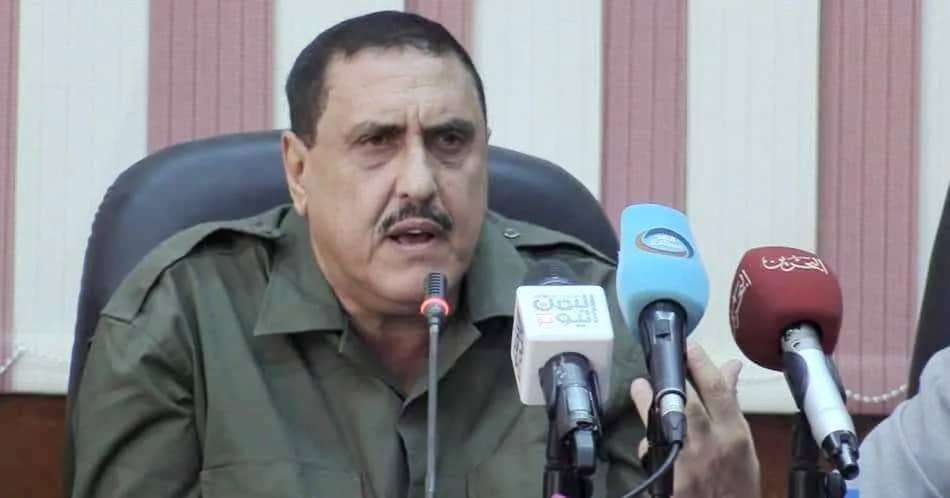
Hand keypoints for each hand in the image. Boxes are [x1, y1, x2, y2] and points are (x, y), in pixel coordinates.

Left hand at [630, 342, 760, 497]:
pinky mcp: (669, 478)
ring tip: (640, 387)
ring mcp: (688, 460)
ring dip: (648, 398)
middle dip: (669, 376)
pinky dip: (647, 443)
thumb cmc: (738, 481)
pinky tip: (645, 441)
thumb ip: (731, 406)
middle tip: (658, 362)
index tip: (688, 346)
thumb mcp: (742, 443)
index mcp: (735, 433)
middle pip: (687, 398)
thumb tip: (731, 367)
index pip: (717, 388)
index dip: (700, 362)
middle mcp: (712, 443)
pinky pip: (652, 450)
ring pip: (664, 418)